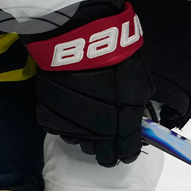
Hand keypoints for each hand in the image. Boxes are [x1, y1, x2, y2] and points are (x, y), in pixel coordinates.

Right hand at [21, 0, 152, 167]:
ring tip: (89, 123)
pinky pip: (61, 129)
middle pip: (103, 154)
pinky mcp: (51, 115)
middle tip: (108, 142)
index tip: (127, 150)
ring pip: (81, 143)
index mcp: (124, 123)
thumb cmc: (113, 52)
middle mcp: (98, 131)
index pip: (127, 151)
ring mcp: (73, 124)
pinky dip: (67, 124)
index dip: (128, 152)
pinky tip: (71, 112)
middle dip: (107, 150)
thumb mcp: (139, 78)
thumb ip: (138, 104)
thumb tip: (138, 119)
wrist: (76, 36)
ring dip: (87, 137)